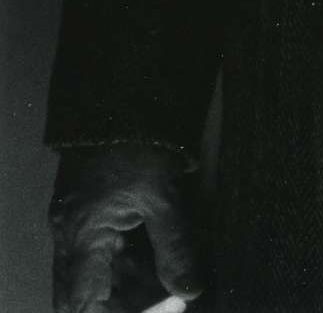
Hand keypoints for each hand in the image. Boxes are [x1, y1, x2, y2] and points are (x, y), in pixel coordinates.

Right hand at [49, 143, 205, 312]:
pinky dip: (126, 262)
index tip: (164, 306)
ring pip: (93, 274)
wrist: (123, 93)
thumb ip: (176, 248)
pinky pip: (99, 251)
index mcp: (81, 237)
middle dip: (121, 304)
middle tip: (163, 299)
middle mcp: (70, 235)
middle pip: (84, 294)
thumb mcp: (164, 196)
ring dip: (125, 285)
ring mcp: (76, 221)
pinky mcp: (88, 208)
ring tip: (167, 280)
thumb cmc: (140, 142)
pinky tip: (156, 259)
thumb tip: (190, 290)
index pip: (84, 306)